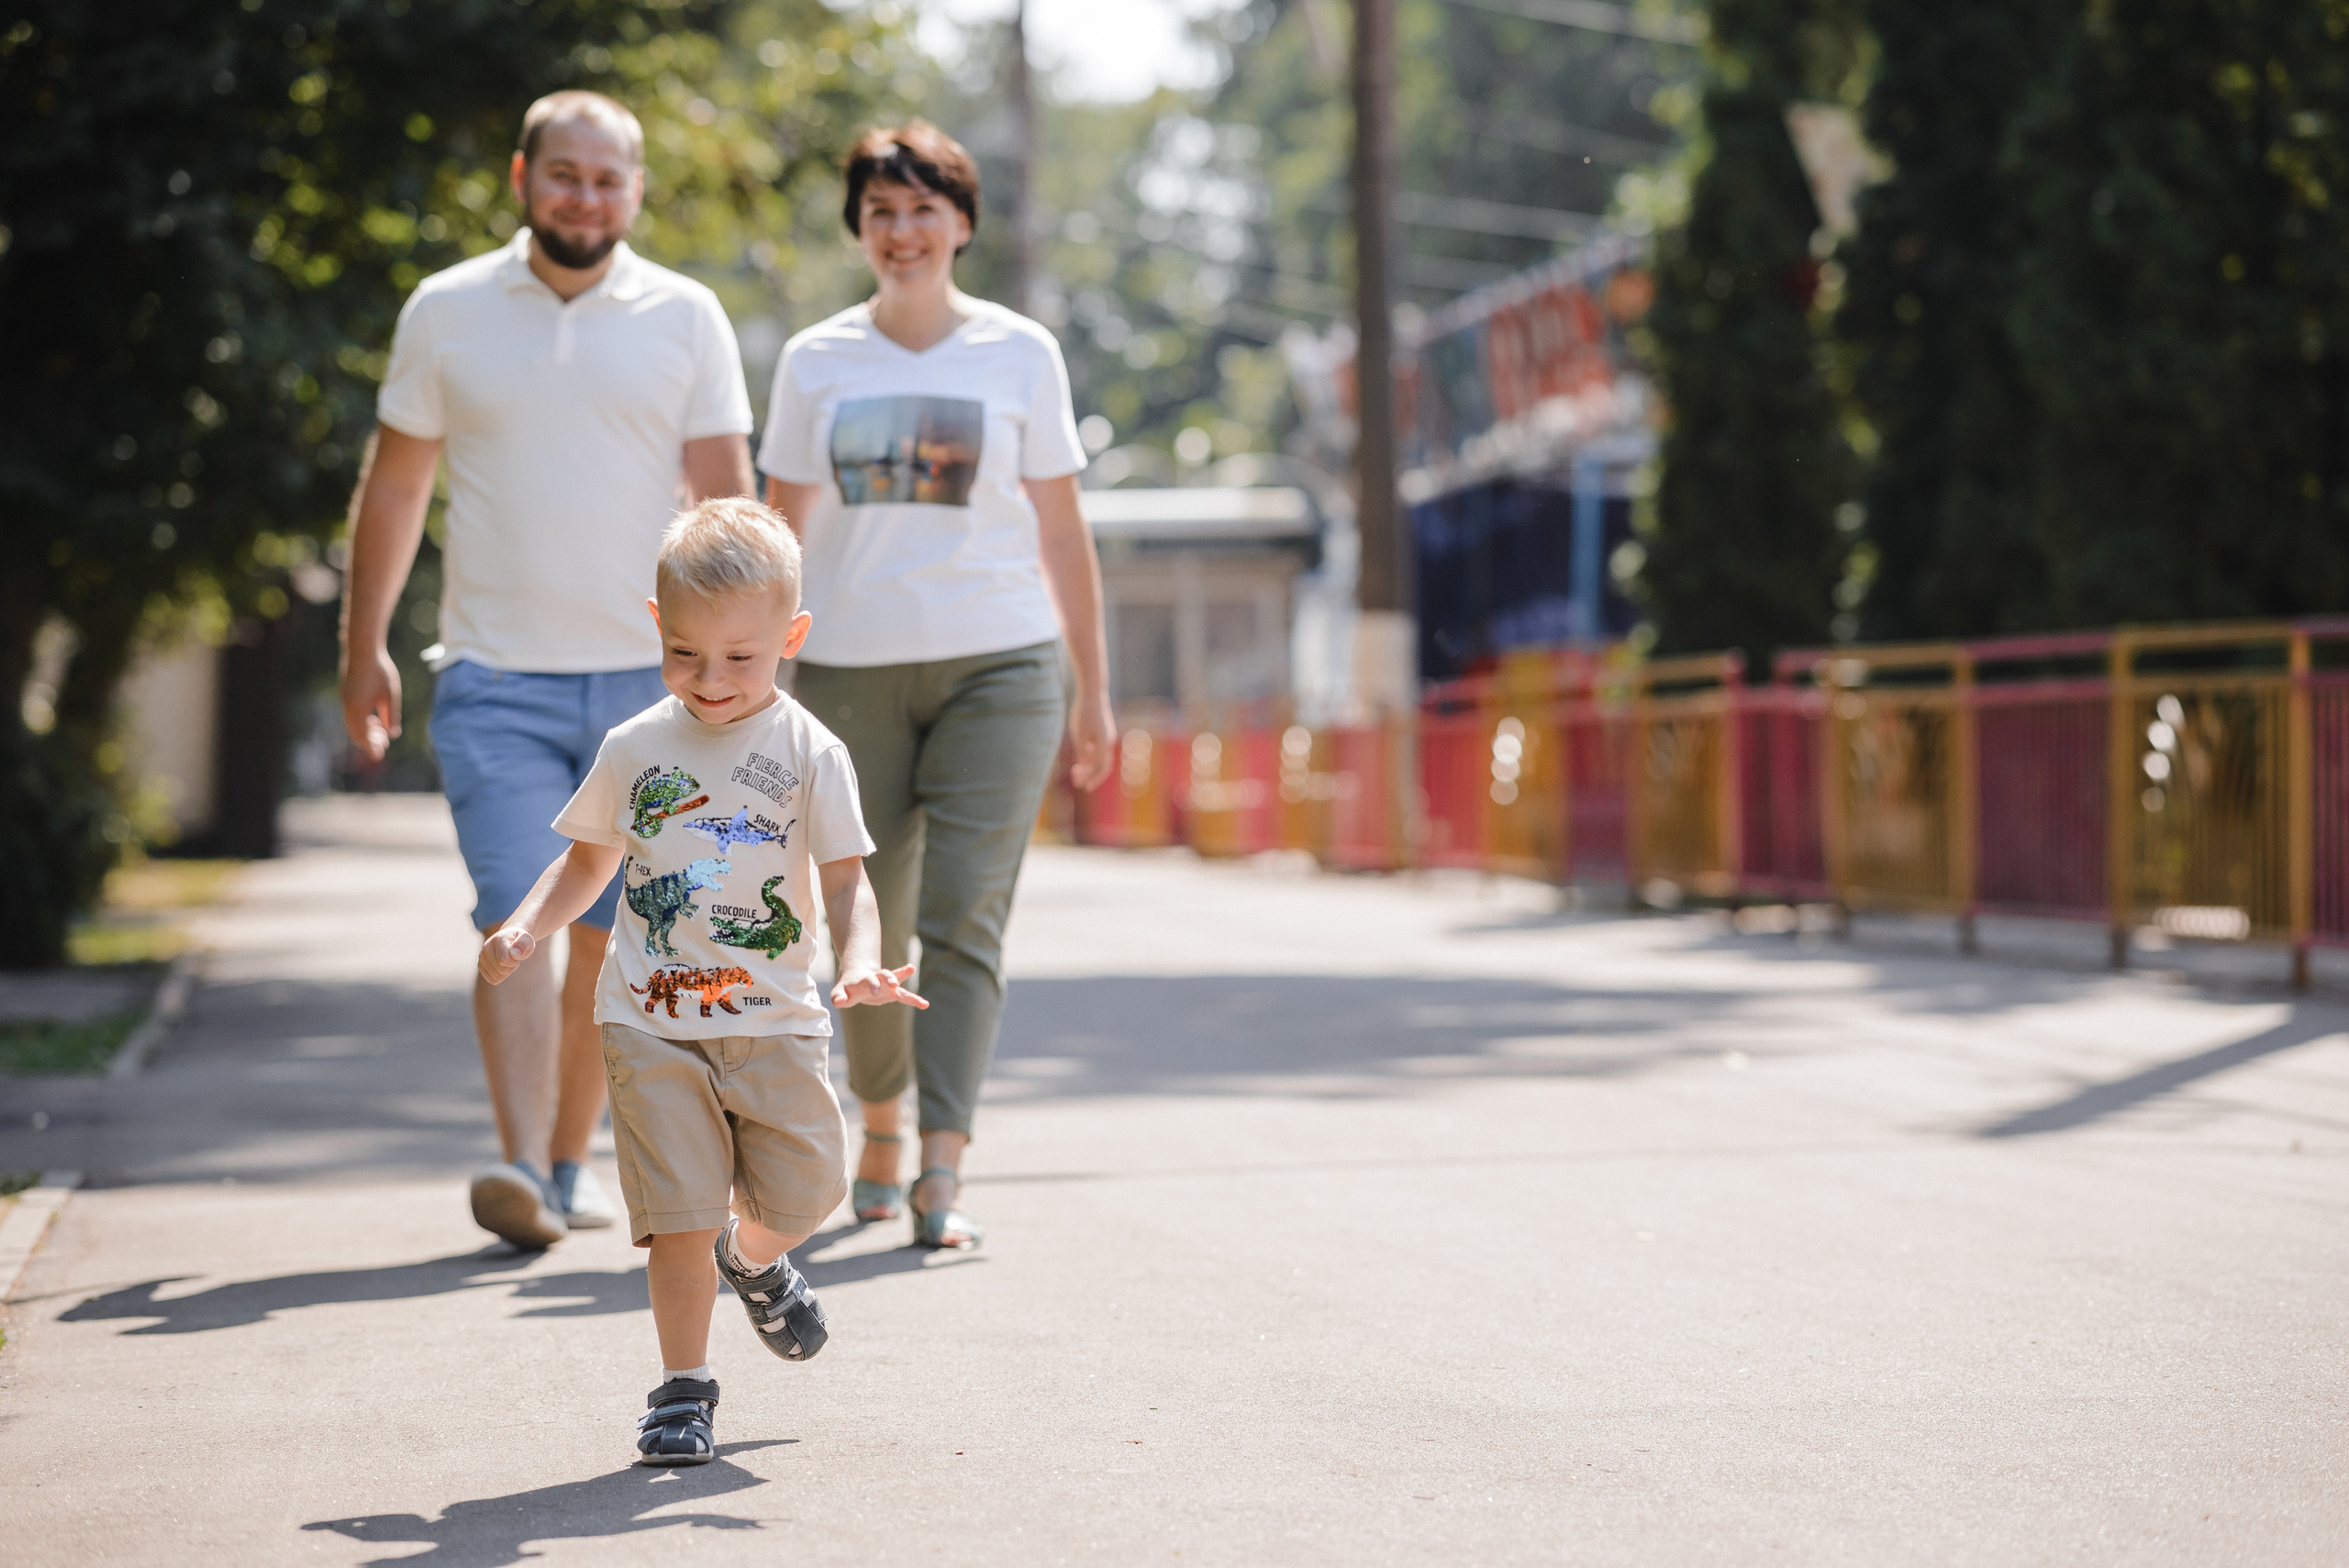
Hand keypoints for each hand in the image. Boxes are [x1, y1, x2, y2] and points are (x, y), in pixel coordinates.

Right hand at [341, 644, 402, 762]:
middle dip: (368, 742)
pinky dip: (362, 721)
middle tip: (384, 745)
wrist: (363, 648)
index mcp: (357, 709)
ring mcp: (345, 699)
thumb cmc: (380, 670)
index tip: (379, 757)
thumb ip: (391, 715)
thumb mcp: (391, 695)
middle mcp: (348, 706)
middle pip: (355, 732)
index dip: (371, 748)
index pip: (362, 736)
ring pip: (352, 723)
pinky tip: (374, 718)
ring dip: (366, 731)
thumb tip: (393, 735)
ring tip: (382, 733)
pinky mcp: (346, 692)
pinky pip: (352, 714)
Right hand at [479, 926, 536, 984]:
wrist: (512, 939)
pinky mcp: (481, 965)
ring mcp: (482, 957)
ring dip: (507, 972)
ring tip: (508, 961)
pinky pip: (493, 980)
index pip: (504, 960)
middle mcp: (486, 947)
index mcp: (497, 939)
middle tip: (514, 958)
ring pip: (496, 977)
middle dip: (511, 967)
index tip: (518, 956)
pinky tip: (503, 967)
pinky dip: (501, 977)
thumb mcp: (527, 940)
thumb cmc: (521, 940)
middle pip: (501, 969)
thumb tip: (514, 955)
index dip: (514, 962)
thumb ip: (522, 945)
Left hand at [832, 963, 928, 1009]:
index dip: (873, 985)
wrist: (859, 978)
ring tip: (913, 970)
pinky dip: (915, 1000)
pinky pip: (906, 996)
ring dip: (904, 977)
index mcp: (865, 979)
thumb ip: (837, 997)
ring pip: (898, 981)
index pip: (869, 980)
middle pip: (885, 975)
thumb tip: (839, 1002)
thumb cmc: (849, 987)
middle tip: (894, 983)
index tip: (875, 992)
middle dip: (890, 978)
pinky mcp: (893, 993)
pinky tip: (925, 1004)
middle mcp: (878, 979)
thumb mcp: (839, 992)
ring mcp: (887, 985)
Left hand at [1066, 688, 1116, 792]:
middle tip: (1078, 783)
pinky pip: (1100, 749)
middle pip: (1102, 765)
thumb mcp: (1079, 734)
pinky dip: (1091, 756)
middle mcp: (1109, 742)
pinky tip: (1081, 757)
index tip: (1082, 786)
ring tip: (1076, 771)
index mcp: (1104, 743)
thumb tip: (1083, 767)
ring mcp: (1108, 736)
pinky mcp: (1105, 732)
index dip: (1092, 778)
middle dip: (1091, 775)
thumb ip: (1082, 752)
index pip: (1100, 768)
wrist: (1093, 693)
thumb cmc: (1084, 712)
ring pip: (1101, 757)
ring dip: (1090, 766)